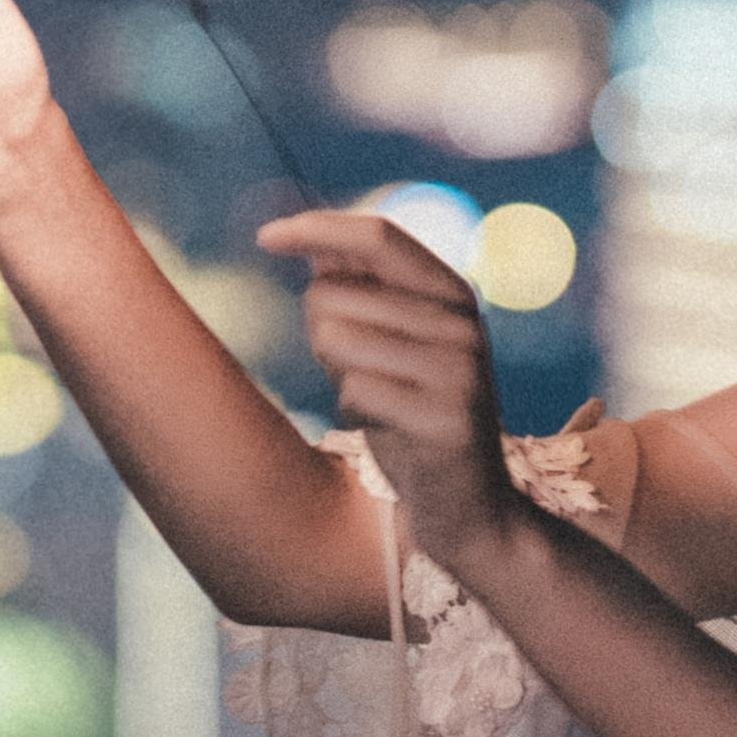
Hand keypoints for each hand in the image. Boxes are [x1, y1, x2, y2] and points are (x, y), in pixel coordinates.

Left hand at [253, 210, 523, 564]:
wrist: (472, 509)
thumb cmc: (415, 416)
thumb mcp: (394, 342)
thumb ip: (359, 289)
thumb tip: (307, 235)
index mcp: (452, 293)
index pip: (378, 234)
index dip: (316, 227)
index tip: (264, 237)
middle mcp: (461, 322)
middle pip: (333, 291)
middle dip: (320, 329)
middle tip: (361, 371)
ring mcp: (458, 369)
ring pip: (334, 337)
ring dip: (338, 373)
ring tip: (380, 399)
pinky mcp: (444, 418)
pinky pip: (352, 391)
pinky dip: (355, 411)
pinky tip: (389, 430)